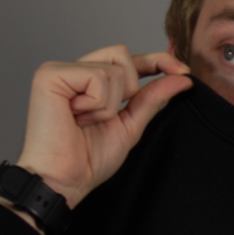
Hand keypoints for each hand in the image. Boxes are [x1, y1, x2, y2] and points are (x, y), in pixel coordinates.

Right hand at [12, 45, 192, 212]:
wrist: (63, 181)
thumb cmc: (86, 160)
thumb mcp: (129, 126)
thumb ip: (152, 98)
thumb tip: (181, 78)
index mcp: (88, 81)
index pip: (128, 59)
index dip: (156, 60)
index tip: (183, 72)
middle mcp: (73, 70)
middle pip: (121, 53)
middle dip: (128, 89)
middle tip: (106, 117)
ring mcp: (59, 70)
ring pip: (113, 68)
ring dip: (109, 105)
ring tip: (86, 122)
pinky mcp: (50, 75)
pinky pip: (97, 76)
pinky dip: (96, 104)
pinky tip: (77, 117)